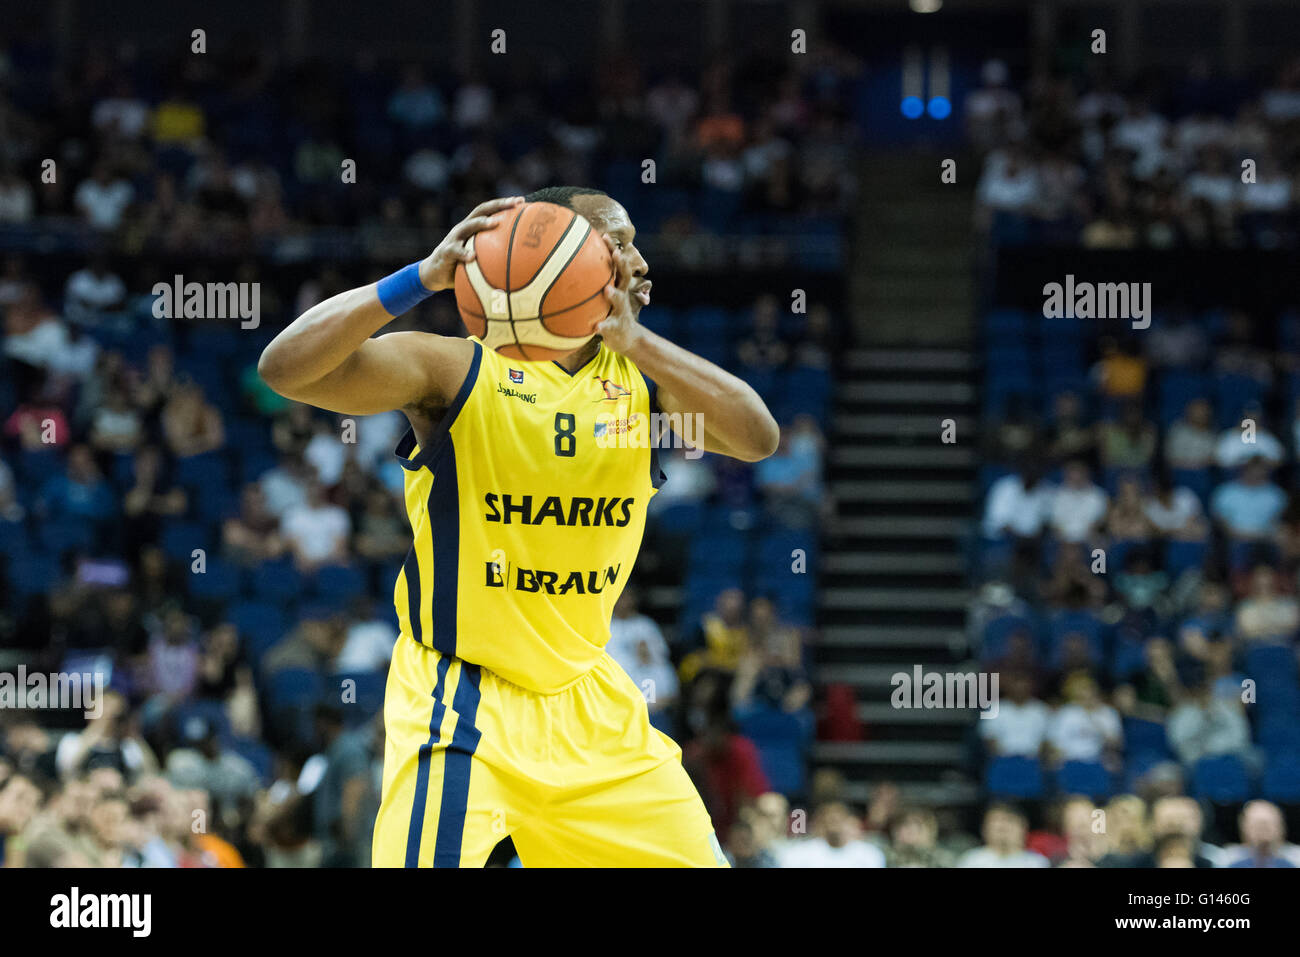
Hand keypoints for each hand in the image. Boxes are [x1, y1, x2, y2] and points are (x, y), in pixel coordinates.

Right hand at [418, 196, 523, 291]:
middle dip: (498, 205)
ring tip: (495, 223)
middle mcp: (463, 228)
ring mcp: (453, 238)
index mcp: (472, 227)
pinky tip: (472, 257)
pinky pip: (455, 251)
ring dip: (481, 223)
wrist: (434, 273)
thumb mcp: (478, 258)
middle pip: (480, 211)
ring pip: (467, 226)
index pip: (489, 211)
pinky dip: (463, 253)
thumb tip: (520, 264)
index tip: (521, 201)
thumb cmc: (461, 266)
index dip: (504, 204)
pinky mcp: (445, 252)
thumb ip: (494, 256)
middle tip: (514, 204)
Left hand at [595, 234, 646, 353]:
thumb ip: (592, 282)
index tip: (604, 236)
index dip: (612, 250)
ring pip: (620, 301)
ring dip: (614, 295)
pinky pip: (610, 327)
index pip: (616, 264)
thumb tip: (566, 267)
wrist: (627, 339)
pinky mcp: (617, 328)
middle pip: (624, 277)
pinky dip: (604, 326)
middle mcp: (622, 295)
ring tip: (607, 290)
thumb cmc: (610, 312)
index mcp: (618, 286)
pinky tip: (596, 327)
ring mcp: (621, 311)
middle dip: (622, 264)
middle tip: (616, 254)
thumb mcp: (604, 296)